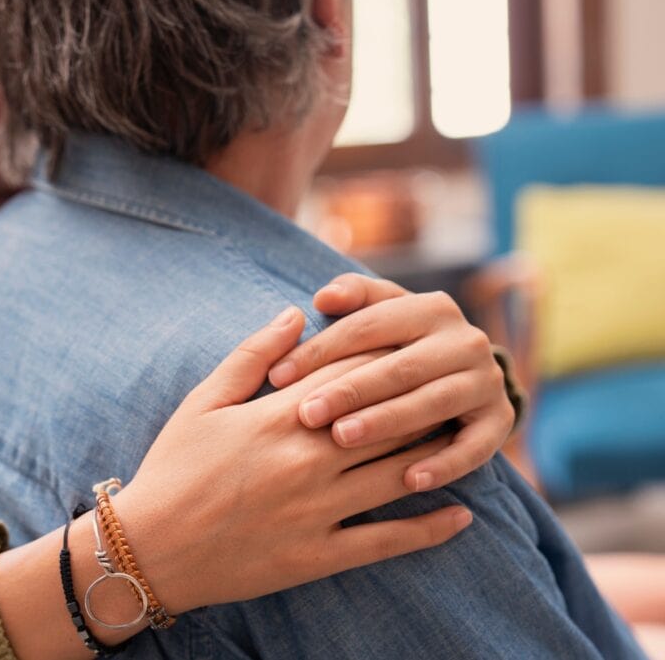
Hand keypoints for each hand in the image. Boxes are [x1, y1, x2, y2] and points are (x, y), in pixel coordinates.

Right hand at [114, 306, 472, 613]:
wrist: (150, 549)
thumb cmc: (172, 467)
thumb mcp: (202, 401)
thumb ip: (251, 356)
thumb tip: (294, 314)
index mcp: (279, 416)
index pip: (351, 373)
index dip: (388, 354)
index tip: (414, 342)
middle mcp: (307, 459)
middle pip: (386, 418)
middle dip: (423, 396)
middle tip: (456, 382)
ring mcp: (317, 509)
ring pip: (398, 472)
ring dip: (437, 452)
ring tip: (464, 436)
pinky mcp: (320, 554)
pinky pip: (387, 540)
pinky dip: (429, 527)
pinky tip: (460, 514)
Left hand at [268, 274, 515, 492]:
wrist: (466, 375)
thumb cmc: (399, 345)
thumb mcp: (380, 313)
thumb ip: (352, 298)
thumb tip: (323, 296)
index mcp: (429, 308)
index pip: (367, 326)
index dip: (320, 350)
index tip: (277, 376)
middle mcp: (464, 340)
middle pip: (399, 366)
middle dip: (350, 390)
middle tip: (307, 414)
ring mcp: (486, 381)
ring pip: (432, 403)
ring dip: (387, 422)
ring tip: (343, 439)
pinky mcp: (499, 422)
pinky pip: (474, 447)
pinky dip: (444, 464)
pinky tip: (408, 481)